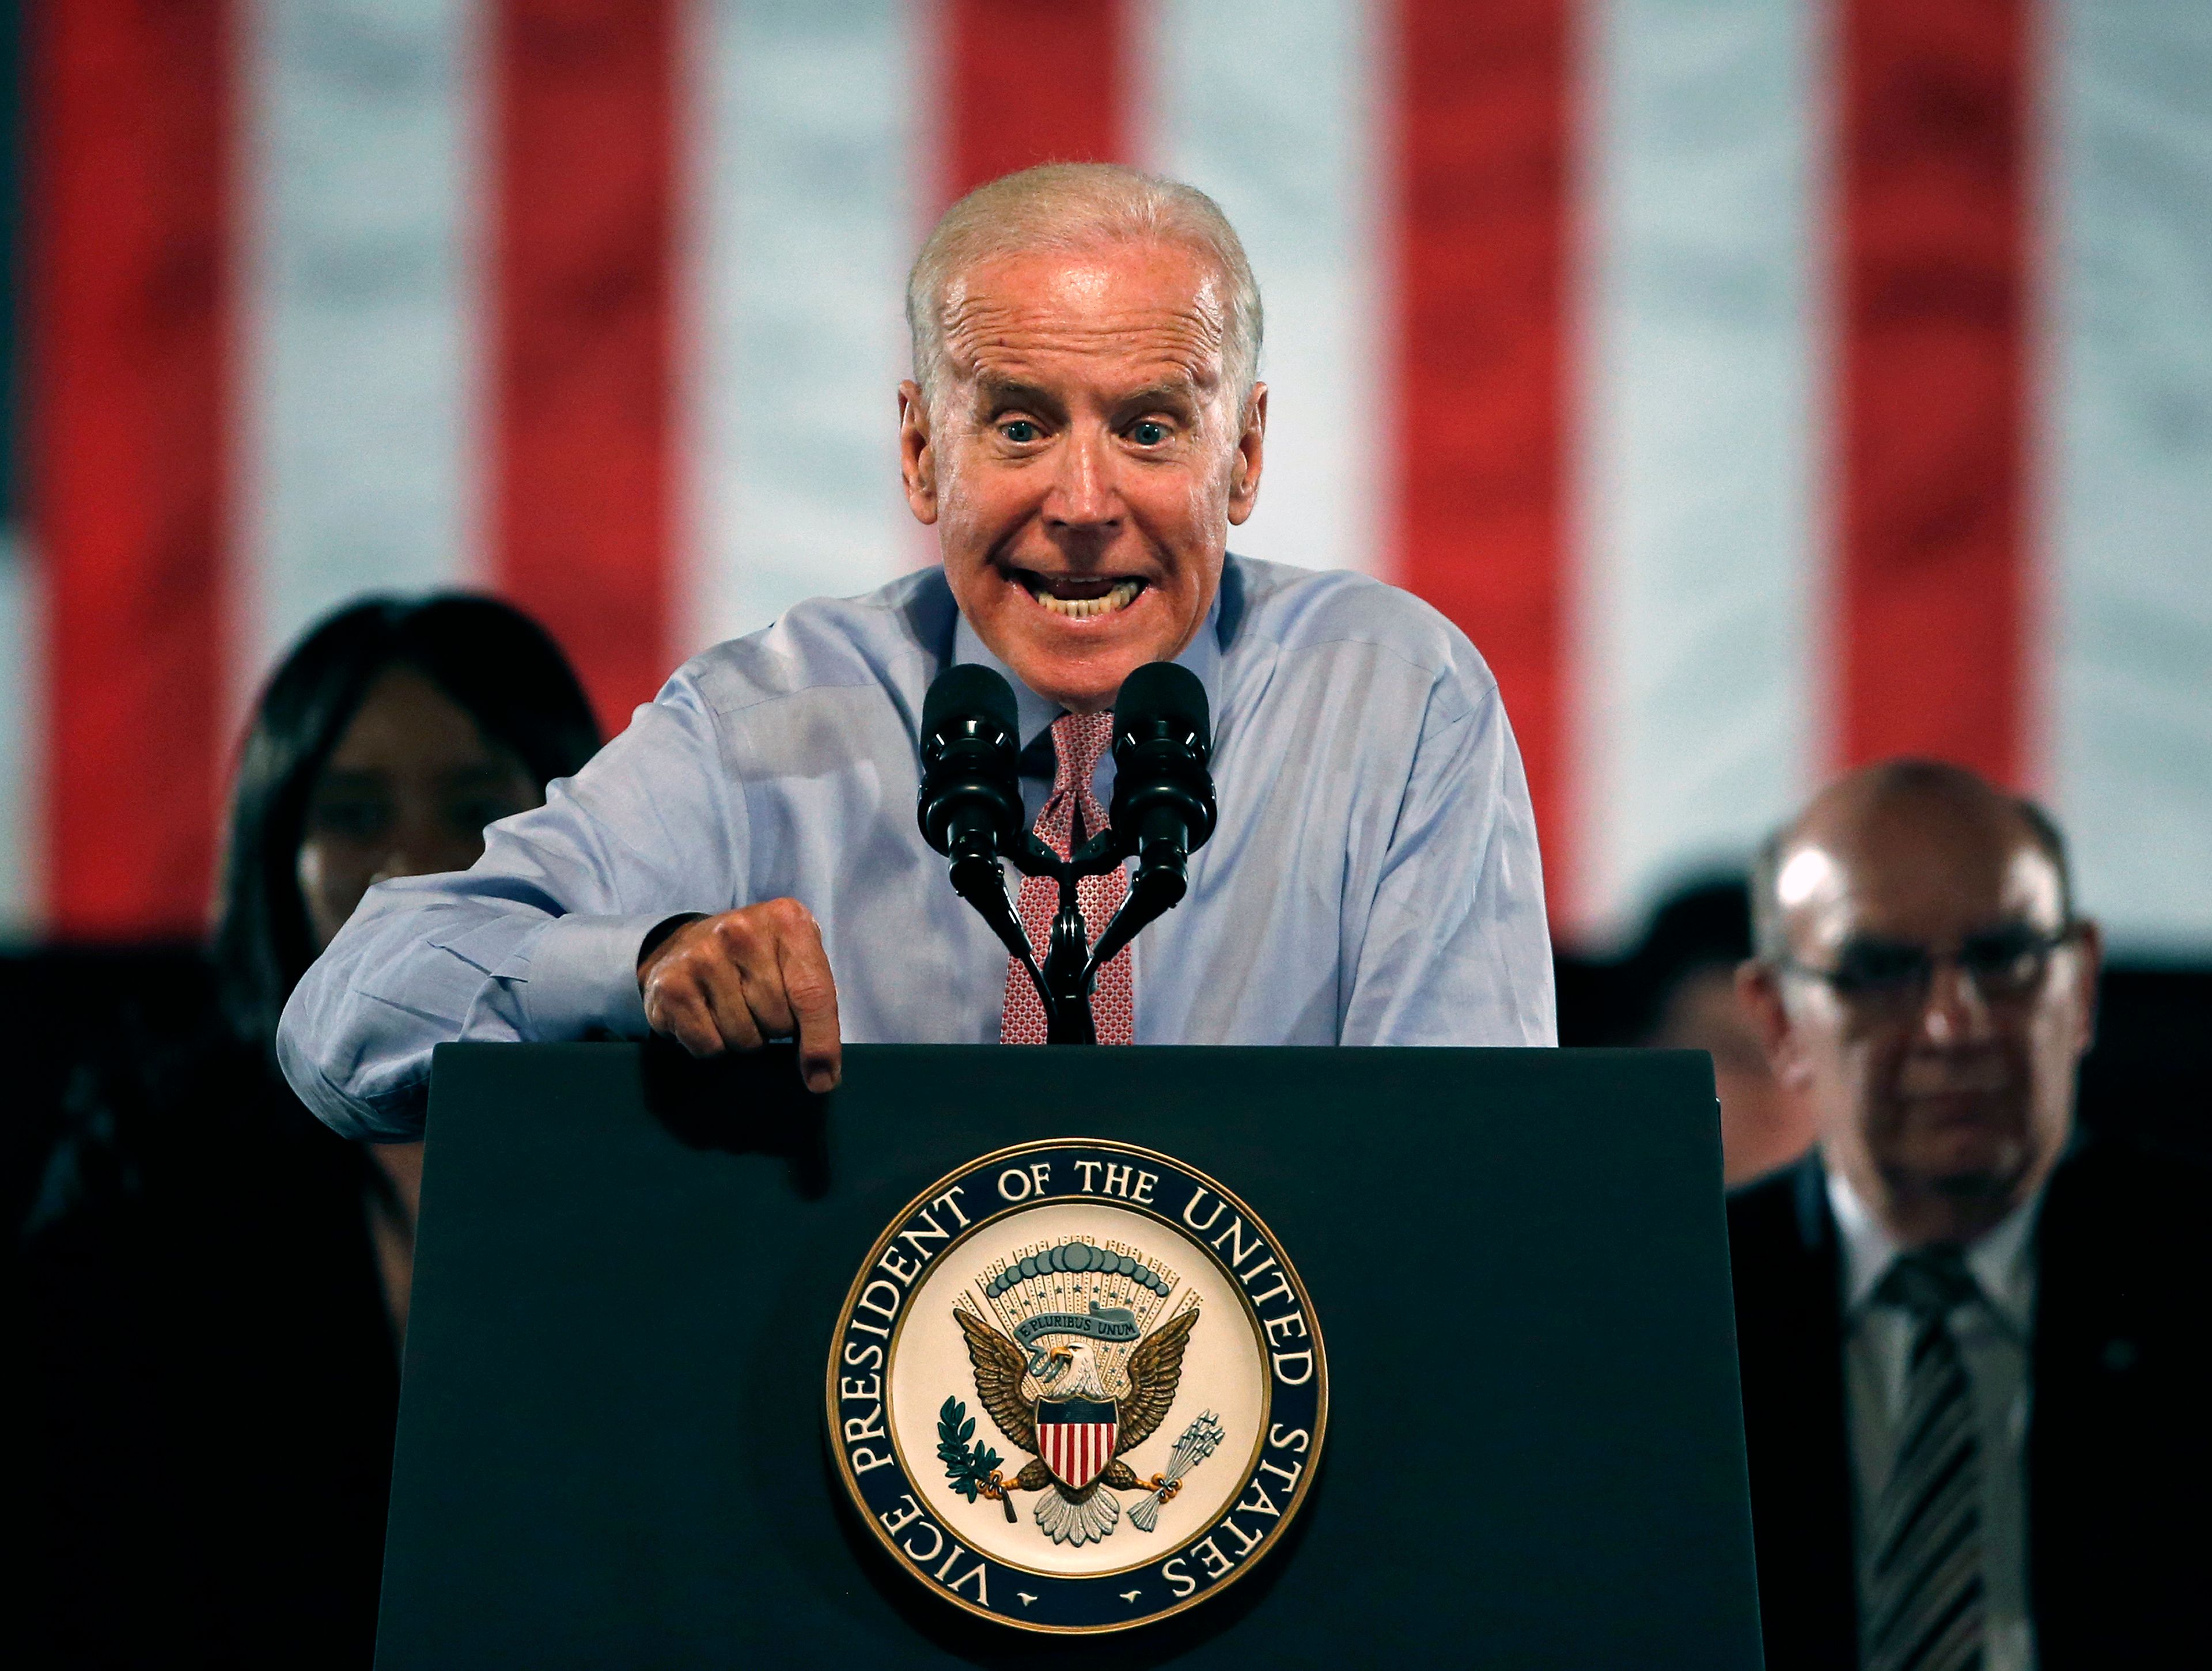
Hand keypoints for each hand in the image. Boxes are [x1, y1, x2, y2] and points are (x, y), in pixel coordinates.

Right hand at [637, 900, 841, 1091]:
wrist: (687, 943)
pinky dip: (713, 1045)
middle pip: (778, 1020)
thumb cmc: (757, 959)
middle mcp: (741, 931)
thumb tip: (822, 1077)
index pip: (813, 993)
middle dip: (775, 1027)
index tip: (823, 1079)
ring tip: (733, 1007)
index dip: (821, 1043)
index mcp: (786, 921)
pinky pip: (708, 1046)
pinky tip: (707, 1015)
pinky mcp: (671, 986)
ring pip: (743, 1039)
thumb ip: (817, 1009)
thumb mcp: (796, 961)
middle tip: (760, 1005)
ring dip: (744, 1038)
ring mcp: (702, 957)